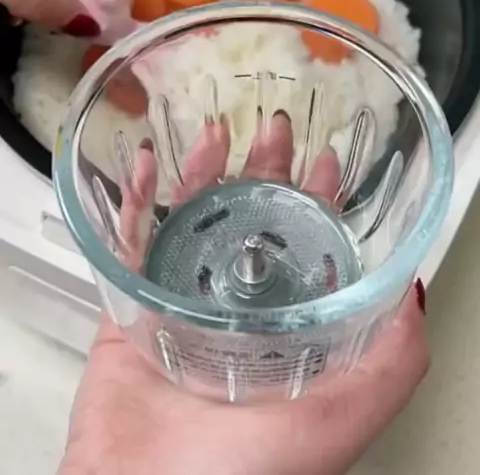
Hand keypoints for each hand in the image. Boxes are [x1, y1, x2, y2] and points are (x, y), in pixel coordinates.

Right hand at [60, 117, 428, 474]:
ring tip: (213, 135)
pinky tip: (147, 166)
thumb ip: (391, 364)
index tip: (324, 161)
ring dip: (202, 172)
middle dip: (262, 172)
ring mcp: (178, 306)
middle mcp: (232, 313)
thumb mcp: (337, 422)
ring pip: (190, 220)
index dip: (317, 201)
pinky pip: (129, 240)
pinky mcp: (128, 307)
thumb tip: (417, 292)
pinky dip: (135, 198)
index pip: (304, 248)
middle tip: (272, 131)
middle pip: (248, 223)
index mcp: (280, 333)